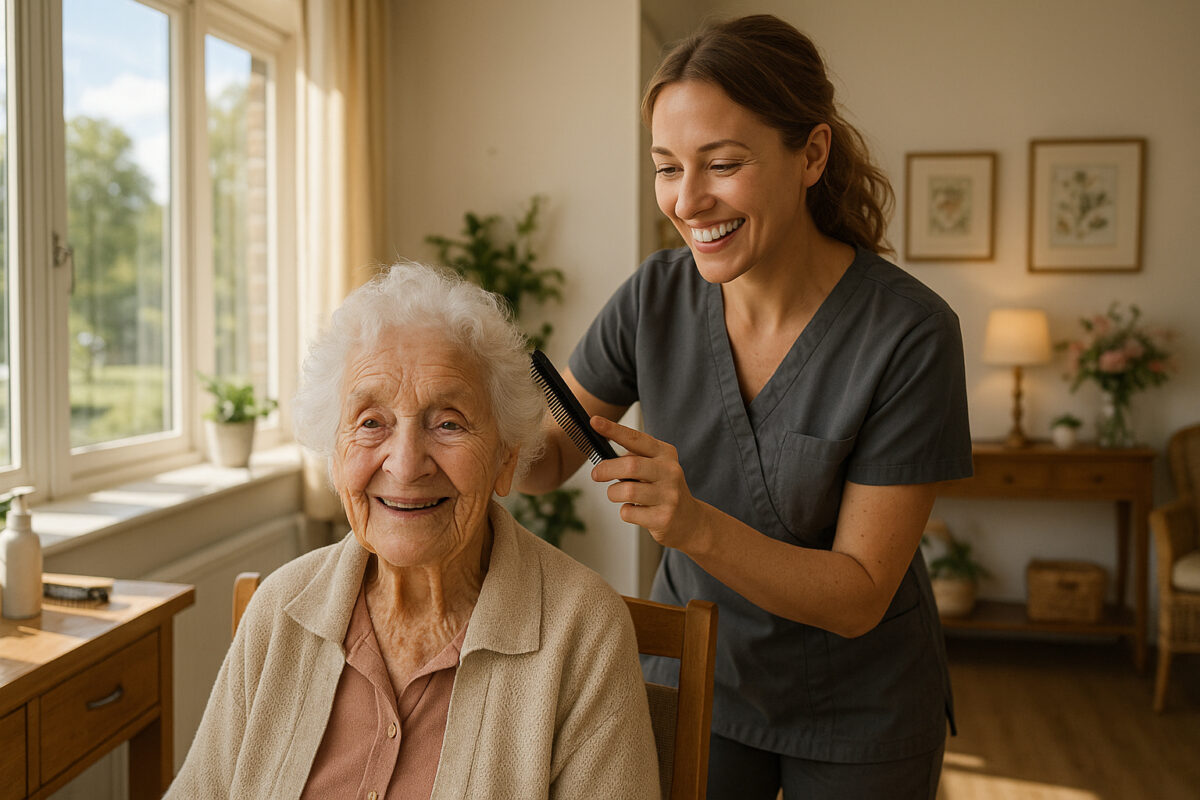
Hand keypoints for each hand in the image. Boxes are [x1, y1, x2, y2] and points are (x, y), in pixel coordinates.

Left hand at [587, 416, 707, 550]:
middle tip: (596, 474)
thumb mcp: (656, 468)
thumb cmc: (664, 490)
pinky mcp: (663, 518)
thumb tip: (604, 459)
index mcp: (666, 454)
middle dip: (606, 469)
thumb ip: (635, 459)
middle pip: (630, 465)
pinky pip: (629, 512)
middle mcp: (670, 472)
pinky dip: (625, 511)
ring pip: (626, 491)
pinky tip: (636, 511)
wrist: (690, 521)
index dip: (614, 430)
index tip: (595, 421)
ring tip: (618, 495)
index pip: (637, 439)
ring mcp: (669, 495)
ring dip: (614, 493)